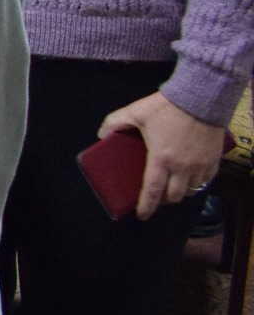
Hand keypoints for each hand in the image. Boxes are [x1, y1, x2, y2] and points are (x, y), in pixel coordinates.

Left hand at [100, 91, 227, 219]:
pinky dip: (197, 184)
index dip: (146, 206)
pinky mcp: (213, 161)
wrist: (200, 98)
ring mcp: (200, 166)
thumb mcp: (135, 112)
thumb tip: (101, 135)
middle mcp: (182, 168)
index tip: (142, 215)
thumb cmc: (166, 107)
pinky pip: (206, 181)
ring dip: (180, 193)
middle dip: (163, 200)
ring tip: (172, 187)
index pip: (151, 190)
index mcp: (161, 159)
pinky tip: (190, 179)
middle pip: (173, 196)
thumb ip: (115, 123)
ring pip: (191, 191)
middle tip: (156, 196)